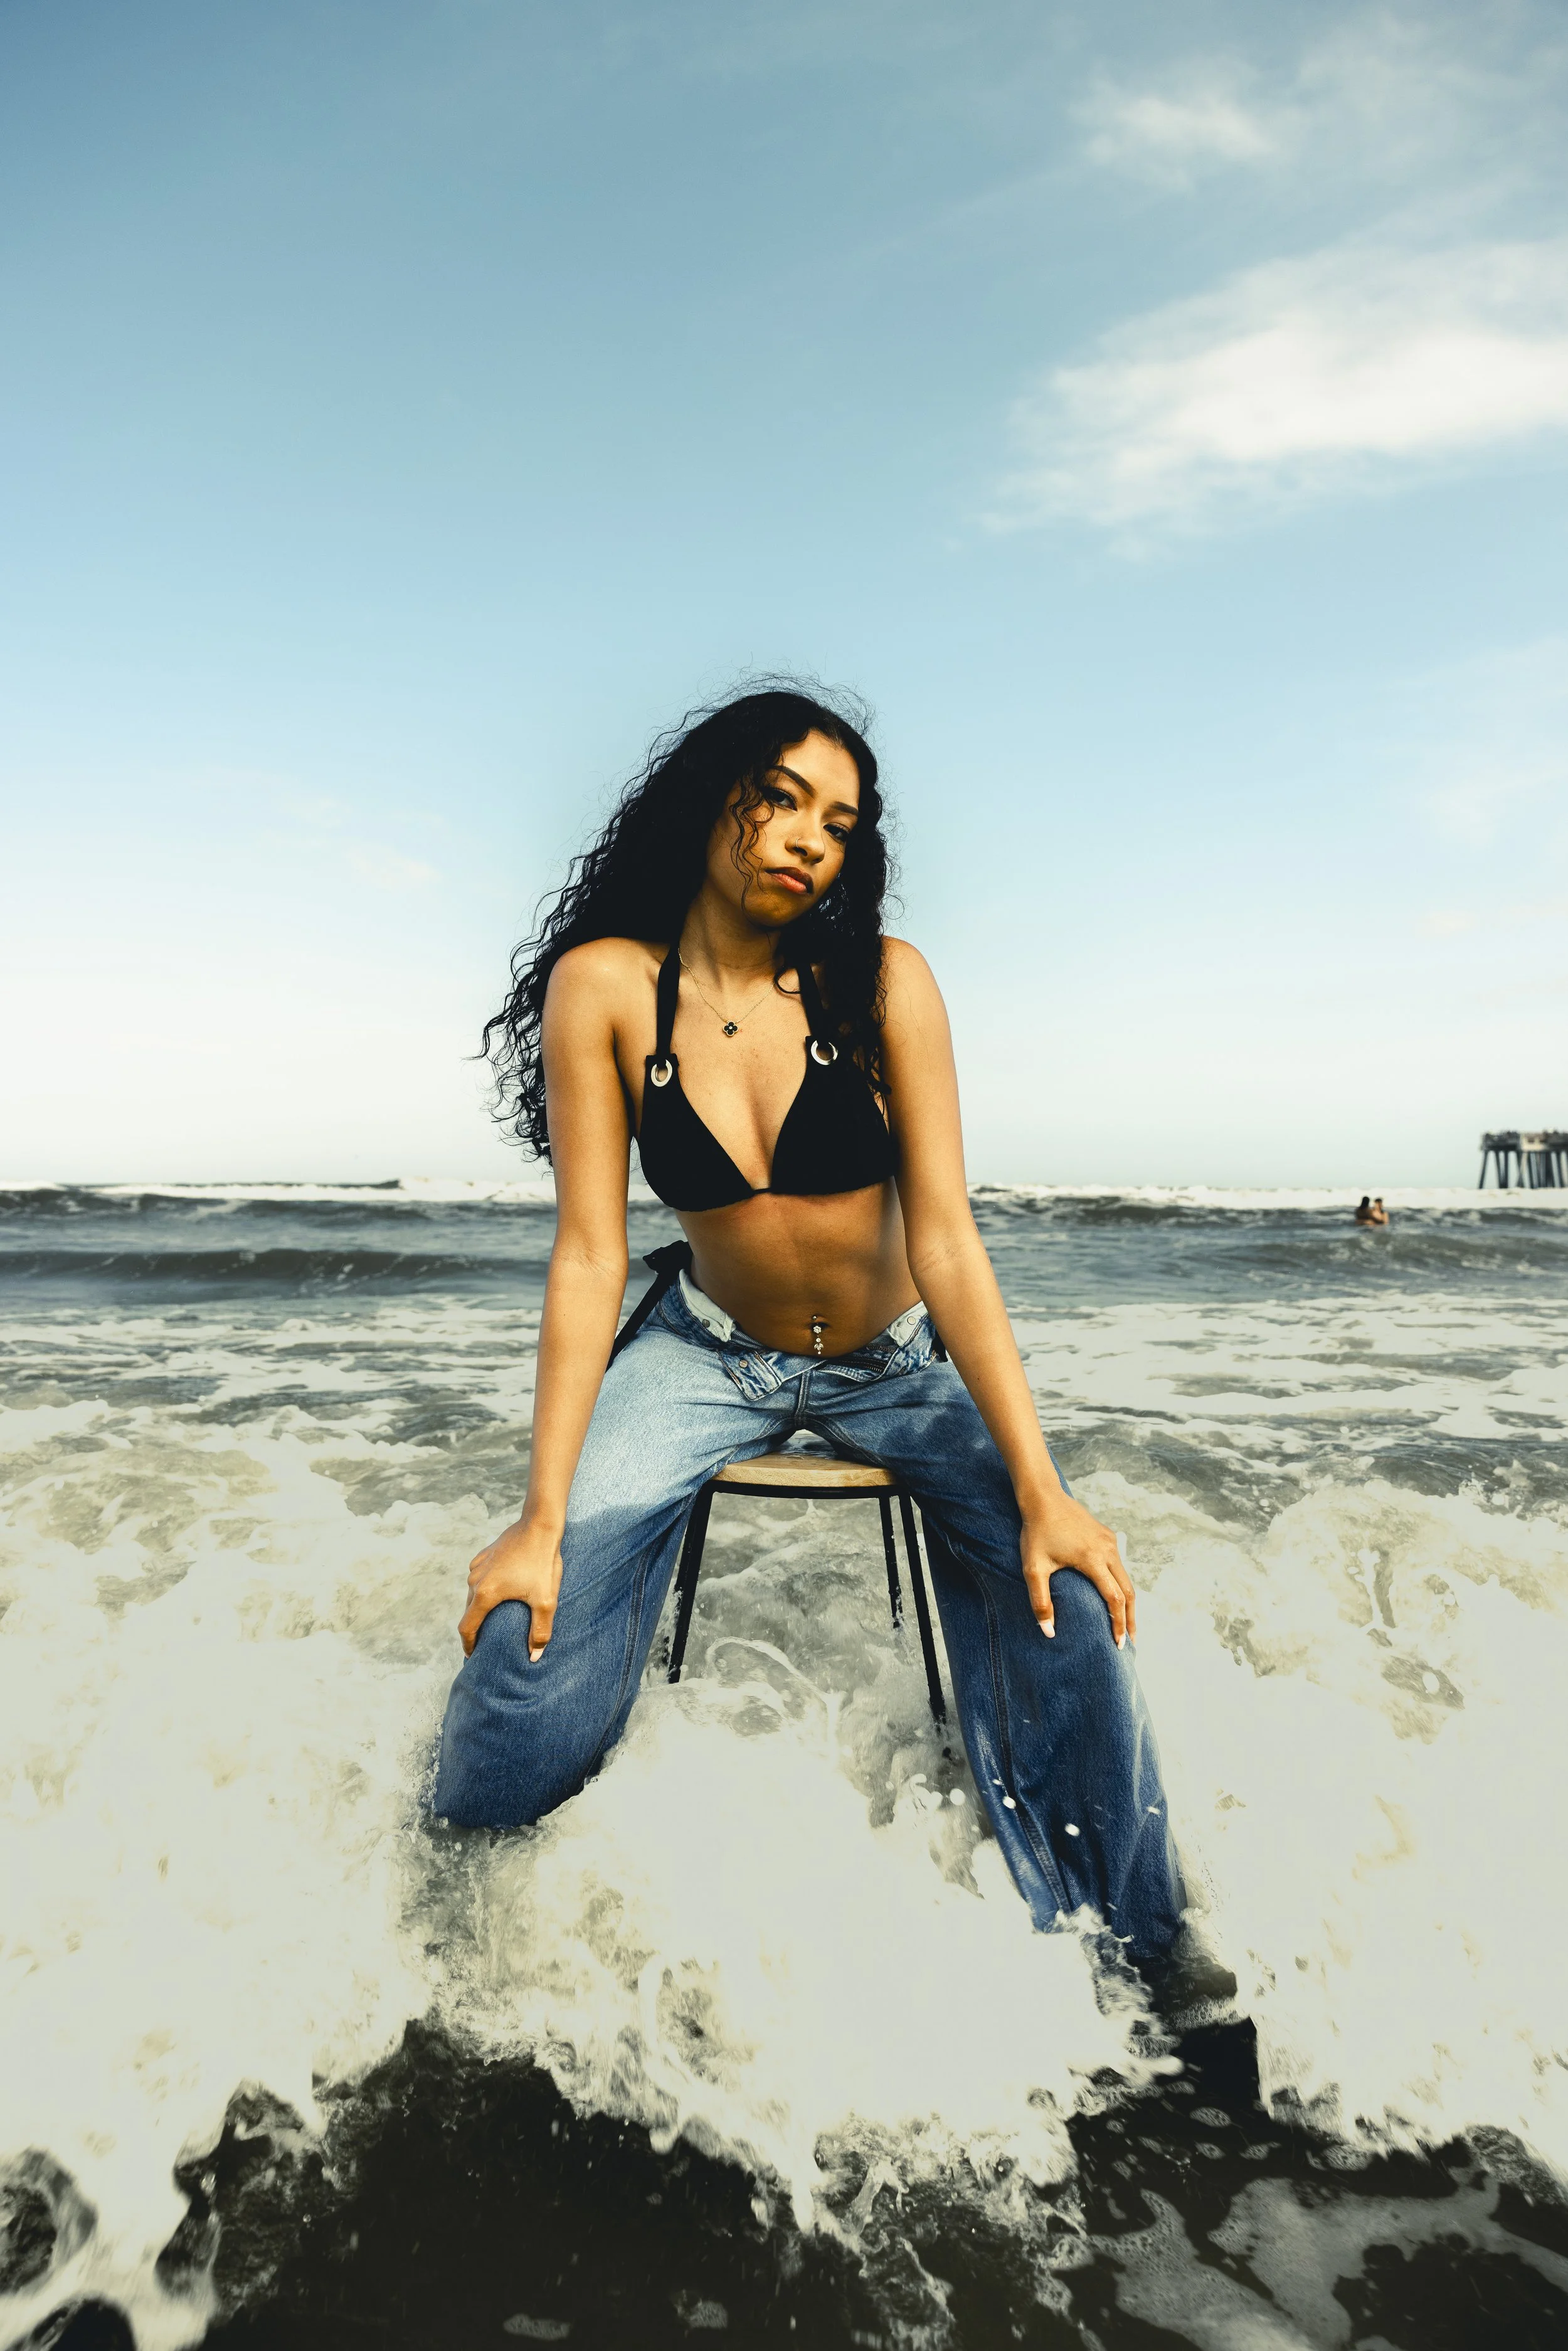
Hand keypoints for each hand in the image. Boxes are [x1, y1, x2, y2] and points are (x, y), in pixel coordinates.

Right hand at [459, 1518, 563, 1659]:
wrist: (540, 1524)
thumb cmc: (543, 1562)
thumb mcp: (546, 1601)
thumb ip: (539, 1632)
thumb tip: (534, 1658)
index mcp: (485, 1594)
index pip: (467, 1627)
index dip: (468, 1645)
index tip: (472, 1657)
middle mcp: (475, 1580)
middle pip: (469, 1611)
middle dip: (476, 1628)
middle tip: (486, 1643)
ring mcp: (478, 1566)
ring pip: (473, 1594)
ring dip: (481, 1608)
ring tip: (493, 1619)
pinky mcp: (484, 1555)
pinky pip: (479, 1579)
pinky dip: (485, 1590)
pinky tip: (501, 1593)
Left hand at [1020, 1493, 1136, 1647]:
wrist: (1043, 1498)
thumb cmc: (1036, 1532)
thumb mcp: (1033, 1568)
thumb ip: (1040, 1601)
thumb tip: (1049, 1632)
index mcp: (1093, 1559)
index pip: (1115, 1599)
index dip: (1118, 1624)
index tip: (1118, 1644)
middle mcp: (1107, 1550)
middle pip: (1128, 1592)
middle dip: (1130, 1619)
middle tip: (1130, 1642)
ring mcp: (1109, 1542)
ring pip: (1126, 1578)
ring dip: (1127, 1603)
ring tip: (1125, 1624)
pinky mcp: (1107, 1536)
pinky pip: (1118, 1565)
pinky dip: (1121, 1585)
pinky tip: (1114, 1596)